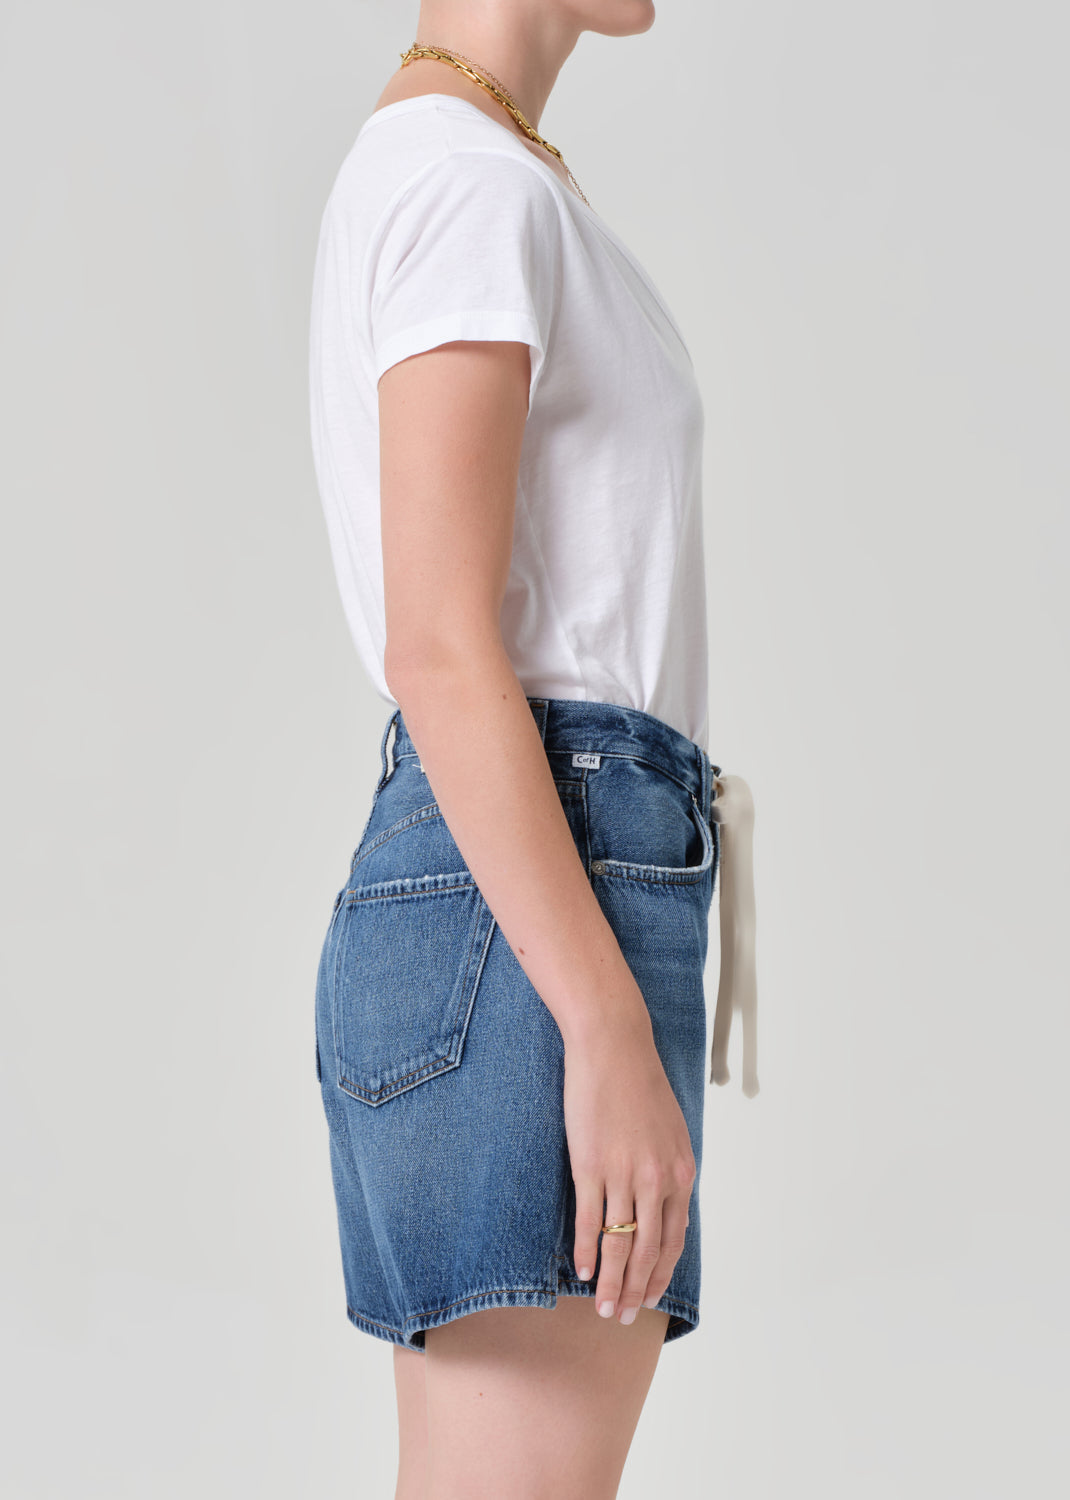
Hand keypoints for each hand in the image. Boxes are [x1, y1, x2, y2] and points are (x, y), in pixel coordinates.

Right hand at [562, 1012, 695, 1325]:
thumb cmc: (639, 1084)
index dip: (660, 1274)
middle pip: (649, 1250)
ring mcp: (623, 1173)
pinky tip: (584, 1270)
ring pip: (620, 1243)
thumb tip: (669, 1211)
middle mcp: (656, 1178)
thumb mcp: (670, 1131)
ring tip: (603, 1308)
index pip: (673, 1239)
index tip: (649, 1299)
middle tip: (623, 1318)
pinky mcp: (590, 1164)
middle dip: (637, 1289)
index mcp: (680, 1171)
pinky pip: (591, 1219)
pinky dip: (588, 1250)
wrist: (614, 1045)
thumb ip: (669, 1172)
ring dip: (612, 1282)